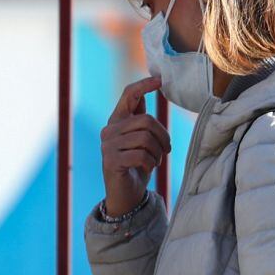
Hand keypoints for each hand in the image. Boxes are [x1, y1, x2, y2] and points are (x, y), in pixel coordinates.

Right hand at [99, 76, 170, 216]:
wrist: (125, 195)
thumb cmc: (137, 165)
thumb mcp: (140, 140)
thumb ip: (140, 119)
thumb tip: (144, 92)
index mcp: (117, 120)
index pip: (128, 95)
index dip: (144, 85)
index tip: (159, 80)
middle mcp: (109, 130)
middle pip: (146, 120)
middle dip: (162, 136)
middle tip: (166, 150)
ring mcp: (108, 146)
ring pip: (145, 139)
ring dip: (157, 153)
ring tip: (155, 161)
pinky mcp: (111, 161)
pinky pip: (141, 155)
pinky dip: (150, 163)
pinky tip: (147, 168)